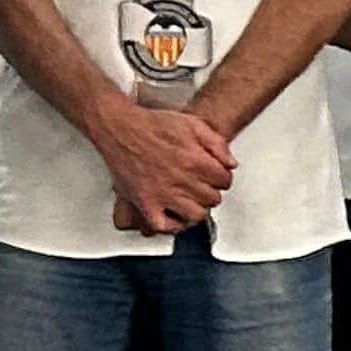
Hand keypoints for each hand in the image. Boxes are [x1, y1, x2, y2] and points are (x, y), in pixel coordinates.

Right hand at [95, 99, 233, 234]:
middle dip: (211, 191)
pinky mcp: (144, 202)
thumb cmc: (152, 124)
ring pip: (195, 215)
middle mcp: (181, 180)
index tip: (215, 176)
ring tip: (192, 200)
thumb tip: (231, 164)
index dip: (222, 177)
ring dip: (197, 208)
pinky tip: (174, 215)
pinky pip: (164, 226)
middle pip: (213, 199)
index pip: (225, 181)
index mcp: (196, 161)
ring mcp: (163, 194)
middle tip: (202, 185)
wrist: (120, 127)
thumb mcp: (192, 124)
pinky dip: (172, 225)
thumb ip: (217, 144)